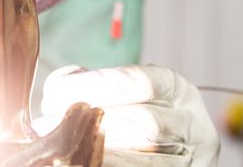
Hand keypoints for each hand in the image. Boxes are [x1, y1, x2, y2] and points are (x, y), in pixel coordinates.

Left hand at [39, 65, 218, 166]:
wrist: (164, 148)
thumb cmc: (130, 113)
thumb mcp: (121, 90)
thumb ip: (91, 82)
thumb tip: (59, 88)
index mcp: (177, 89)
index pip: (140, 83)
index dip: (95, 86)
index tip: (55, 92)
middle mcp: (193, 123)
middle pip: (144, 123)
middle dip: (91, 122)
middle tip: (49, 123)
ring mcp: (192, 159)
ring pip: (146, 158)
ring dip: (96, 152)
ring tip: (60, 148)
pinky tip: (83, 162)